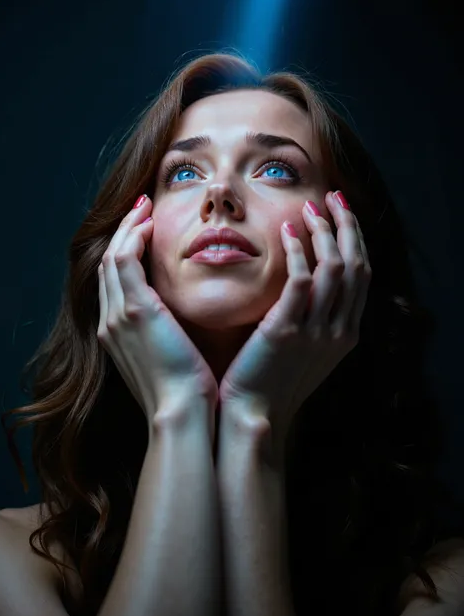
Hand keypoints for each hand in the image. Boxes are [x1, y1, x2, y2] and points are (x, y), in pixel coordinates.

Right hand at [97, 195, 218, 440]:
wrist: (182, 413)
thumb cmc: (187, 392)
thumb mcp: (171, 359)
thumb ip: (169, 334)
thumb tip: (184, 320)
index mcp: (118, 334)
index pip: (115, 282)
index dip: (127, 253)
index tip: (144, 233)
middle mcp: (110, 322)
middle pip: (108, 264)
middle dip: (124, 234)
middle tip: (142, 211)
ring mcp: (118, 315)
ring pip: (112, 256)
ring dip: (128, 228)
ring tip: (146, 208)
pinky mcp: (135, 310)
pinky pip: (124, 259)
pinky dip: (133, 237)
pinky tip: (151, 223)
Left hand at [218, 191, 371, 463]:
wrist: (253, 417)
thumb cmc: (271, 381)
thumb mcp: (304, 351)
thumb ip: (312, 319)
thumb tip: (305, 284)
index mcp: (345, 333)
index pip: (362, 276)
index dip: (355, 240)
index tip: (342, 214)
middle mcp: (339, 330)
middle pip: (356, 265)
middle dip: (347, 227)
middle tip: (332, 198)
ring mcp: (316, 331)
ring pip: (334, 268)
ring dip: (324, 233)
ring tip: (308, 209)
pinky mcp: (287, 330)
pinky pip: (301, 281)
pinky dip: (298, 252)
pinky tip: (287, 233)